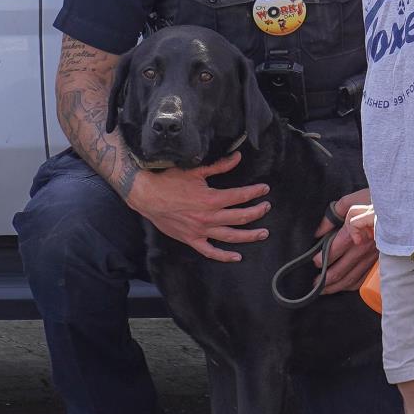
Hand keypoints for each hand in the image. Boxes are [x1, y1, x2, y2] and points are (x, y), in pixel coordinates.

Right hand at [128, 152, 269, 262]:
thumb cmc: (169, 181)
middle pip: (240, 217)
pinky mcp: (192, 239)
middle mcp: (209, 217)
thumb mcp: (195, 171)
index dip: (255, 192)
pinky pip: (210, 252)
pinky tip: (237, 256)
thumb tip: (237, 157)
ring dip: (249, 235)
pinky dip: (224, 256)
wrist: (147, 195)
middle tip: (267, 207)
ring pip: (231, 236)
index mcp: (211, 199)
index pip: (240, 196)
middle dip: (257, 212)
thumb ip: (219, 166)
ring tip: (263, 233)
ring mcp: (201, 231)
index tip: (264, 189)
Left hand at [316, 187, 375, 293]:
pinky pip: (366, 278)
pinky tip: (345, 287)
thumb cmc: (376, 202)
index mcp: (354, 233)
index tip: (315, 263)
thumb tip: (319, 231)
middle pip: (341, 269)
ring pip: (353, 278)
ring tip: (325, 290)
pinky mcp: (382, 262)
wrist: (404, 208)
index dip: (322, 259)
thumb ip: (333, 214)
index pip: (333, 251)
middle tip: (315, 284)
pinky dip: (354, 285)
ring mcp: (374, 258)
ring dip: (337, 286)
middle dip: (326, 279)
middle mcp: (363, 249)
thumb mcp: (353, 201)